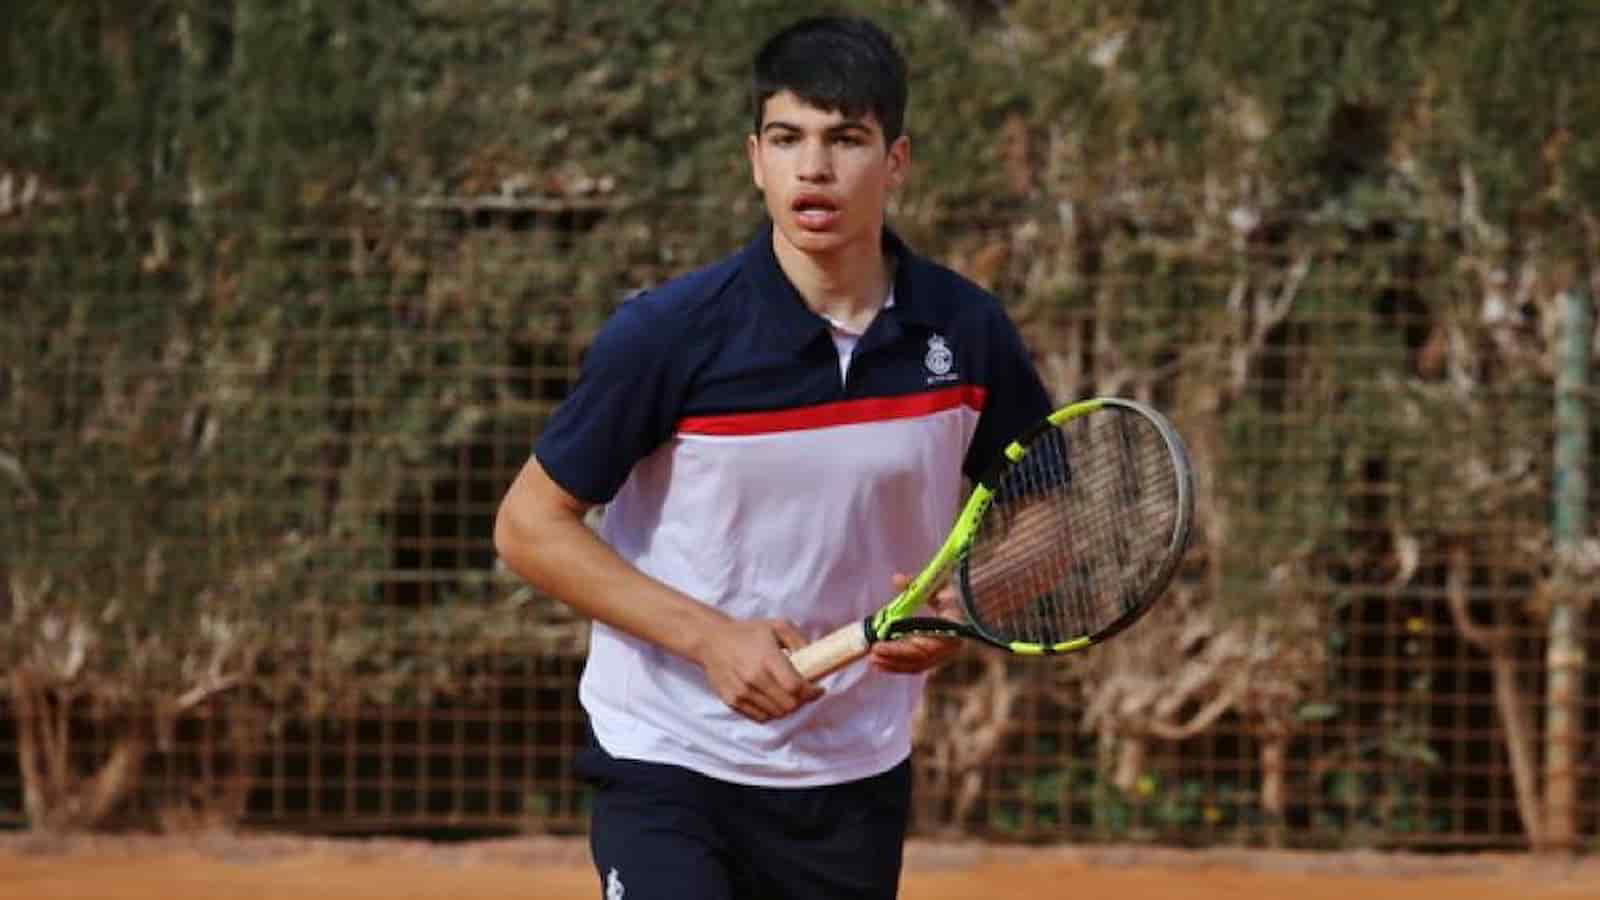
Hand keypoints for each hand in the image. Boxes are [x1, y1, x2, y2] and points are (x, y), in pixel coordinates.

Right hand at [696, 618, 824, 722]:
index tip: (819, 689)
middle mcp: (753, 678)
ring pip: (776, 714)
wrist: (712, 640)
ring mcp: (741, 692)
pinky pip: (760, 717)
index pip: (795, 687)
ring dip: (787, 707)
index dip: (812, 693)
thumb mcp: (777, 626)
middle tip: (805, 692)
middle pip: (788, 705)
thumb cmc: (748, 632)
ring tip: (788, 695)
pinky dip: (771, 712)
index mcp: (767, 658)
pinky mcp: (732, 701)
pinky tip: (773, 699)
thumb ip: (799, 641)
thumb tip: (815, 660)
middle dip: (802, 701)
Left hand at [868, 573, 964, 674]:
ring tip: (873, 660)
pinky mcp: (935, 656)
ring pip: (916, 665)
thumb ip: (917, 584)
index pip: (924, 648)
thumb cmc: (956, 591)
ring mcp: (943, 654)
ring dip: (893, 664)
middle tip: (872, 653)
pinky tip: (881, 663)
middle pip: (918, 660)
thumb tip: (897, 579)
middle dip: (893, 658)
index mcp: (953, 631)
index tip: (879, 645)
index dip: (900, 650)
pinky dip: (898, 665)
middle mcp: (949, 647)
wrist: (971, 600)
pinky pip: (916, 664)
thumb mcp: (938, 583)